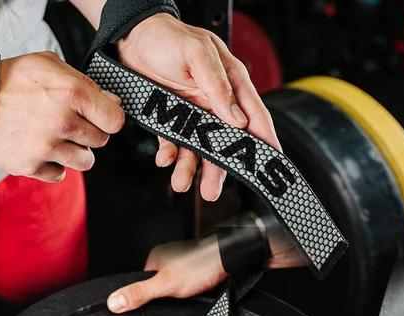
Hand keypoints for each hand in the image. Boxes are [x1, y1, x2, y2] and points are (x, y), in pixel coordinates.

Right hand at [0, 52, 124, 182]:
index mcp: (71, 93)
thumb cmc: (10, 81)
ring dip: (76, 152)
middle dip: (89, 133)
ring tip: (58, 139)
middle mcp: (61, 122)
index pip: (115, 120)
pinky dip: (54, 166)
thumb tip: (112, 102)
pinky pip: (60, 175)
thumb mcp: (47, 65)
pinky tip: (42, 151)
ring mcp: (46, 147)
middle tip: (70, 124)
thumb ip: (83, 83)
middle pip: (100, 141)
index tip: (101, 117)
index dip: (109, 118)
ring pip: (85, 162)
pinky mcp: (32, 166)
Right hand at [107, 236, 226, 312]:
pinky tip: (197, 291)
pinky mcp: (196, 268)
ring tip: (189, 293)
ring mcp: (183, 261)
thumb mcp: (165, 285)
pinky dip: (192, 289)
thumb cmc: (201, 266)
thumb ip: (140, 293)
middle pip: (158, 283)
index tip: (155, 302)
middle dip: (166, 295)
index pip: (142, 282)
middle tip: (176, 298)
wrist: (230, 260)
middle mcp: (168, 257)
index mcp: (155, 257)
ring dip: (181, 292)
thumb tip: (114, 302)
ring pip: (174, 283)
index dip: (147, 296)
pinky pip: (189, 283)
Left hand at [117, 13, 280, 201]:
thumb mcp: (197, 54)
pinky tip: (164, 159)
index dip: (265, 144)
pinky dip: (168, 154)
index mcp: (232, 86)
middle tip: (211, 191)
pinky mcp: (169, 120)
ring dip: (190, 168)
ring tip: (181, 183)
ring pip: (197, 150)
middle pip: (224, 145)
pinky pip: (172, 144)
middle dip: (218, 171)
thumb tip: (237, 119)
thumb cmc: (169, 37)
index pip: (255, 119)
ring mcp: (192, 115)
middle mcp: (214, 104)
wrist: (132, 37)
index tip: (271, 168)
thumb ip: (217, 85)